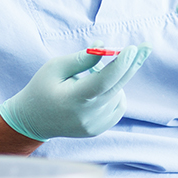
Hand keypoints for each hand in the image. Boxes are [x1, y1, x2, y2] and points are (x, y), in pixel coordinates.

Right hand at [0, 45, 149, 140]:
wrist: (33, 120)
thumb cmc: (42, 88)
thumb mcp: (55, 67)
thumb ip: (81, 59)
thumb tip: (104, 47)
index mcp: (73, 99)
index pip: (103, 82)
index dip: (120, 64)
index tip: (133, 48)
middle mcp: (86, 115)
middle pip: (117, 87)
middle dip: (131, 65)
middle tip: (145, 47)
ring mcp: (94, 125)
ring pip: (118, 95)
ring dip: (114, 80)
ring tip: (91, 77)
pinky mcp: (98, 130)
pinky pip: (117, 107)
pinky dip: (114, 94)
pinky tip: (99, 90)